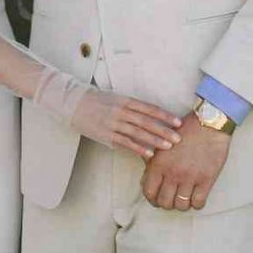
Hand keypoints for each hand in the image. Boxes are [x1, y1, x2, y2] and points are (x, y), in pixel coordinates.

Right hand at [68, 85, 185, 160]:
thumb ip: (132, 107)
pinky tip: (149, 154)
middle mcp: (122, 111)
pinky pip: (126, 143)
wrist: (74, 104)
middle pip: (147, 122)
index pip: (149, 108)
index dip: (164, 116)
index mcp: (125, 100)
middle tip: (178, 138)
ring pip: (138, 133)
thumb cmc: (97, 100)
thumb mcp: (116, 98)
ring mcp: (114, 123)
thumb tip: (150, 116)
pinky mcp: (107, 135)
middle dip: (164, 130)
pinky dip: (138, 148)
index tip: (178, 122)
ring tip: (168, 147)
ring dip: (154, 140)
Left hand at [142, 112, 230, 209]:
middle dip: (166, 203)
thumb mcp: (163, 142)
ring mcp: (190, 178)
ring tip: (184, 197)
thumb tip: (147, 176)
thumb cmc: (185, 130)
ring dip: (181, 204)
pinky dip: (196, 203)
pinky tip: (196, 196)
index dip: (152, 199)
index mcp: (159, 163)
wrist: (208, 123)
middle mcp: (173, 173)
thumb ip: (153, 160)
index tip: (156, 198)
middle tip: (171, 198)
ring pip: (181, 206)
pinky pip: (198, 203)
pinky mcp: (206, 180)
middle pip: (165, 202)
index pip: (149, 192)